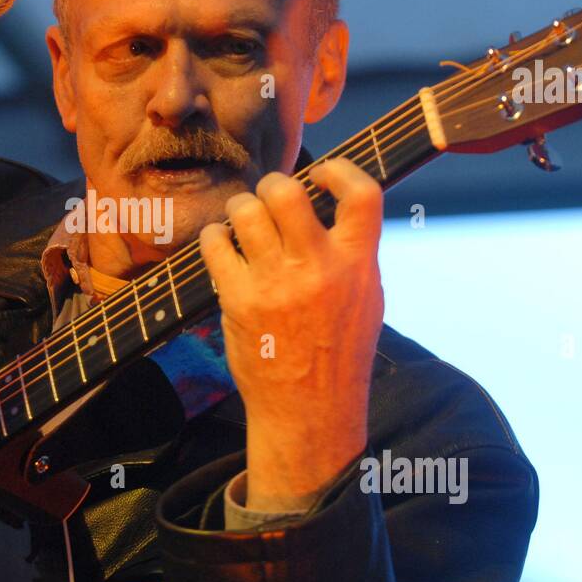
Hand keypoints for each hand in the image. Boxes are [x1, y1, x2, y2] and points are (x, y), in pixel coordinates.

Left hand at [199, 158, 383, 509]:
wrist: (310, 410)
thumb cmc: (338, 354)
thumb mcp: (366, 300)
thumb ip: (352, 253)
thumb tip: (329, 207)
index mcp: (358, 265)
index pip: (361, 194)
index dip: (339, 171)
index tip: (322, 174)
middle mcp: (318, 268)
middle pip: (287, 192)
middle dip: (272, 186)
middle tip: (268, 199)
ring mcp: (276, 283)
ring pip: (246, 211)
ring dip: (239, 207)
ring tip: (241, 220)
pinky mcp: (240, 300)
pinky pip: (216, 244)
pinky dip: (215, 237)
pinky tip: (222, 245)